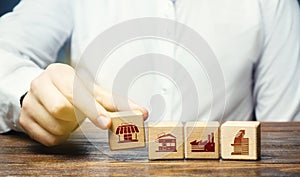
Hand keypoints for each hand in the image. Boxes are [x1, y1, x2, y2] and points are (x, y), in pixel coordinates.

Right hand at [19, 63, 147, 145]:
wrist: (43, 89)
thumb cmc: (71, 90)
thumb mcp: (90, 90)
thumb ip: (113, 101)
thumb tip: (141, 112)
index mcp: (59, 73)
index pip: (78, 93)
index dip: (94, 110)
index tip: (107, 122)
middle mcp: (40, 84)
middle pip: (63, 109)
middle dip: (77, 118)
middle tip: (82, 117)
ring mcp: (29, 102)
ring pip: (56, 127)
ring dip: (69, 128)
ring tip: (69, 118)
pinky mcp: (24, 120)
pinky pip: (48, 138)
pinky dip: (60, 136)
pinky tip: (60, 125)